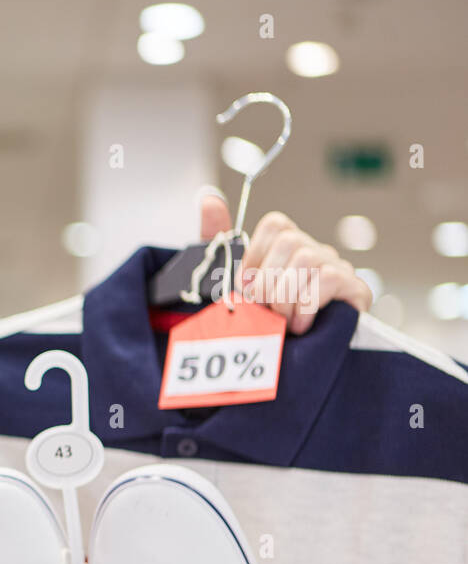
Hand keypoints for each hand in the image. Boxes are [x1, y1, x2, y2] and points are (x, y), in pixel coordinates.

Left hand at [198, 189, 372, 334]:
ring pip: (308, 259)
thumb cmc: (256, 323)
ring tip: (280, 321)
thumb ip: (217, 241)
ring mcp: (337, 268)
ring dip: (285, 296)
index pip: (276, 225)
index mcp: (286, 247)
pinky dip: (306, 305)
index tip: (245, 288)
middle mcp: (315, 251)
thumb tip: (208, 197)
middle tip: (262, 310)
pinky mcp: (356, 290)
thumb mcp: (227, 283)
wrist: (283, 366)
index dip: (255, 256)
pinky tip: (300, 325)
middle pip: (290, 241)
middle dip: (267, 281)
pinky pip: (330, 280)